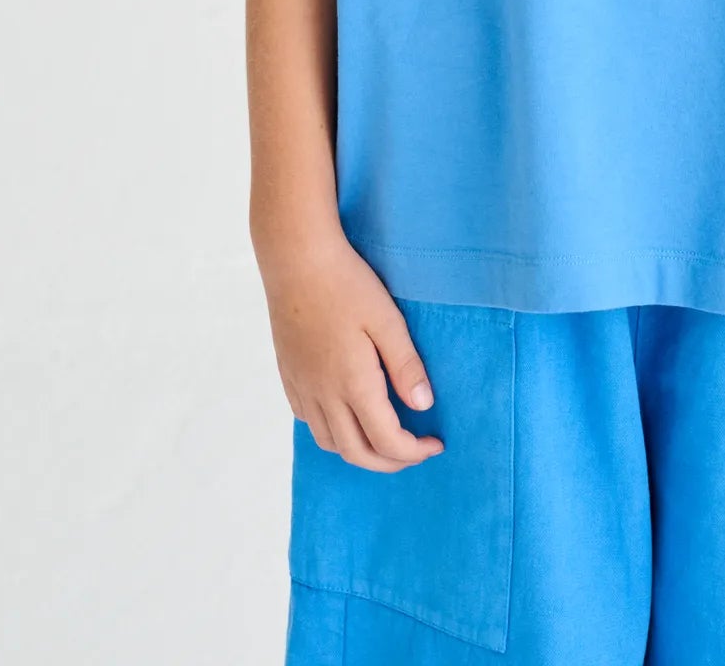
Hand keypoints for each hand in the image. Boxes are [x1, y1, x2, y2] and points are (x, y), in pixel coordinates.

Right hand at [258, 225, 444, 471]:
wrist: (296, 260)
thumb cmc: (346, 284)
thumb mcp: (387, 319)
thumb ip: (406, 365)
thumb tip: (423, 406)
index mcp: (352, 384)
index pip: (386, 440)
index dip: (413, 452)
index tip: (435, 444)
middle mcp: (323, 394)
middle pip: (356, 453)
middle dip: (389, 463)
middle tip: (415, 452)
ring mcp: (302, 386)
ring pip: (329, 442)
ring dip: (359, 451)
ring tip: (384, 437)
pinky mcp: (289, 375)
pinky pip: (309, 420)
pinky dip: (332, 431)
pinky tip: (347, 414)